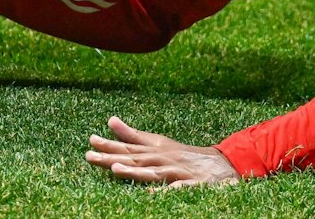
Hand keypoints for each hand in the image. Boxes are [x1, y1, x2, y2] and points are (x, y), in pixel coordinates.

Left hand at [85, 117, 238, 187]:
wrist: (225, 165)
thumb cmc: (186, 156)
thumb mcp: (160, 143)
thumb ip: (134, 135)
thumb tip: (110, 121)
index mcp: (156, 149)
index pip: (129, 147)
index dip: (109, 144)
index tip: (90, 141)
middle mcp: (165, 159)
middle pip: (136, 158)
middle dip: (112, 157)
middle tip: (90, 156)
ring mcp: (179, 171)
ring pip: (153, 172)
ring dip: (134, 171)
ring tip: (115, 169)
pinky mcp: (193, 185)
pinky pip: (178, 189)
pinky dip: (165, 190)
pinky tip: (151, 193)